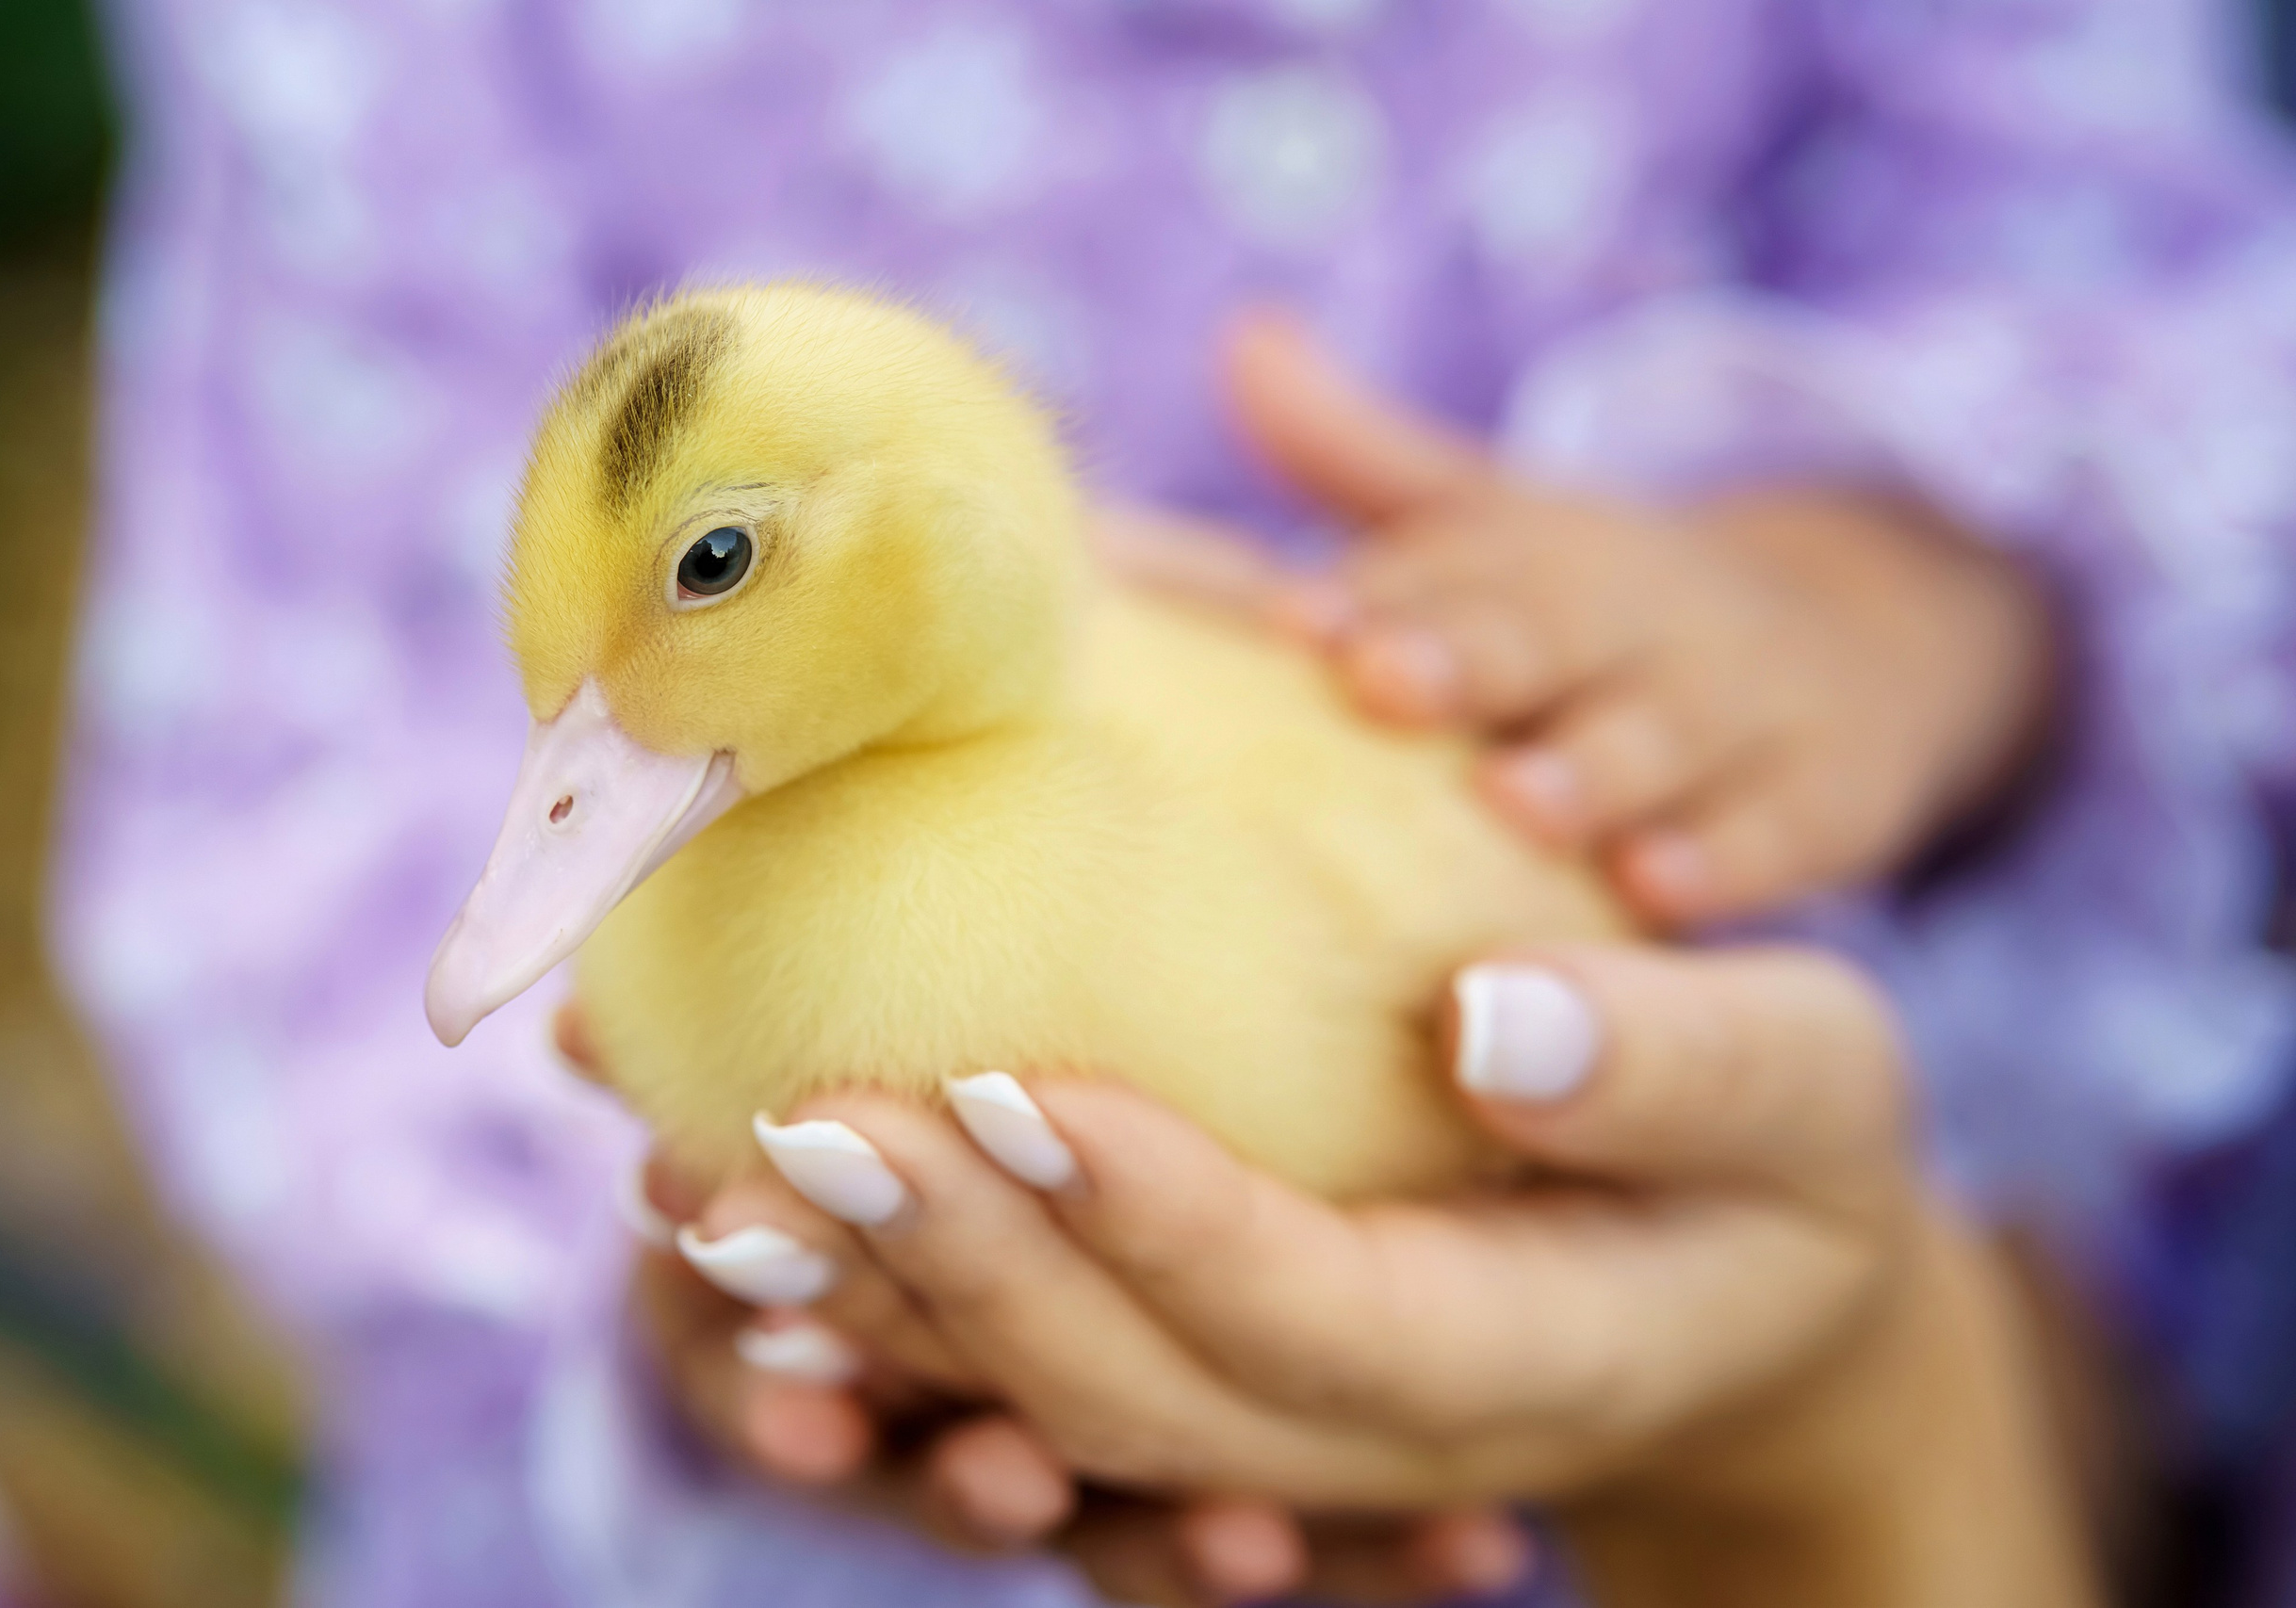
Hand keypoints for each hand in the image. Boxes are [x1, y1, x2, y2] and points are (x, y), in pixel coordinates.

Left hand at [685, 949, 2095, 1606]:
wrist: (1748, 1293)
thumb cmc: (1785, 1157)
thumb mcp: (1807, 1080)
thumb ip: (1680, 1065)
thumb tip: (1485, 1020)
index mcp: (1510, 1358)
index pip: (1310, 1316)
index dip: (1162, 1220)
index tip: (1023, 1084)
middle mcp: (1360, 1434)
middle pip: (1133, 1386)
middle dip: (963, 1263)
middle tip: (809, 1116)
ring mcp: (1270, 1429)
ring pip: (1048, 1406)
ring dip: (880, 1304)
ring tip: (721, 1182)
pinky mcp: (1214, 1375)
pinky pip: (1032, 1376)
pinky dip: (893, 1311)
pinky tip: (763, 1226)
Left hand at [1123, 313, 2055, 927]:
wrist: (1866, 631)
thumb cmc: (1599, 610)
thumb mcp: (1498, 524)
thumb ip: (1361, 453)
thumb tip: (1245, 337)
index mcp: (1544, 550)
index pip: (1457, 561)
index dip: (1378, 591)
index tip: (1295, 620)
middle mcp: (1641, 612)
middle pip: (1555, 627)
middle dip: (1471, 654)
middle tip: (1381, 682)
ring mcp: (1742, 698)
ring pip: (1663, 734)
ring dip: (1590, 769)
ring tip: (1512, 805)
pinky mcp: (1825, 792)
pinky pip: (1779, 828)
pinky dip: (1725, 859)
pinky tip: (1657, 893)